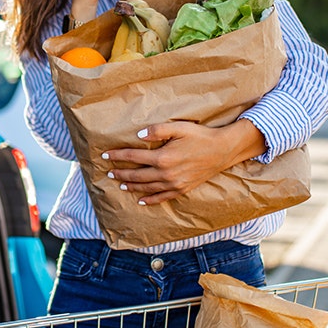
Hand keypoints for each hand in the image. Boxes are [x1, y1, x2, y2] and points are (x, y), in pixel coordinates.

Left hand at [102, 118, 266, 204]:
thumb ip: (157, 130)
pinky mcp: (182, 189)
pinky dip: (150, 200)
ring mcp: (174, 184)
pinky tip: (141, 200)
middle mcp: (166, 173)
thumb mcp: (179, 127)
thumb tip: (138, 136)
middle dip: (121, 173)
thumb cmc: (200, 136)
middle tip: (109, 173)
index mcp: (162, 157)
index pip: (133, 157)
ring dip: (132, 186)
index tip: (106, 155)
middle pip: (137, 175)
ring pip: (147, 188)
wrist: (222, 151)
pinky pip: (162, 198)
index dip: (118, 156)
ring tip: (120, 184)